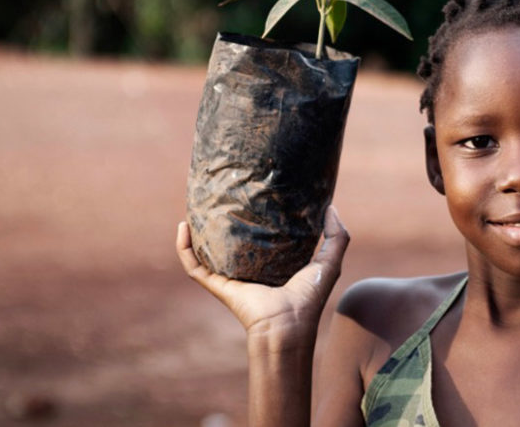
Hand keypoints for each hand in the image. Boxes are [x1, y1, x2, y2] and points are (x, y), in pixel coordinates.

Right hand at [176, 206, 349, 338]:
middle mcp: (248, 269)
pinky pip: (193, 265)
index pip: (259, 237)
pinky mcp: (216, 285)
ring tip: (194, 207)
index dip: (255, 217)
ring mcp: (229, 277)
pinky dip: (184, 248)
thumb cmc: (309, 297)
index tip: (253, 194)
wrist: (288, 325)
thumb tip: (330, 206)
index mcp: (272, 263)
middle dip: (221, 221)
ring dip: (196, 233)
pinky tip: (183, 226)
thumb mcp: (329, 262)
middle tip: (219, 195)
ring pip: (205, 251)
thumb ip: (337, 236)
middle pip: (229, 242)